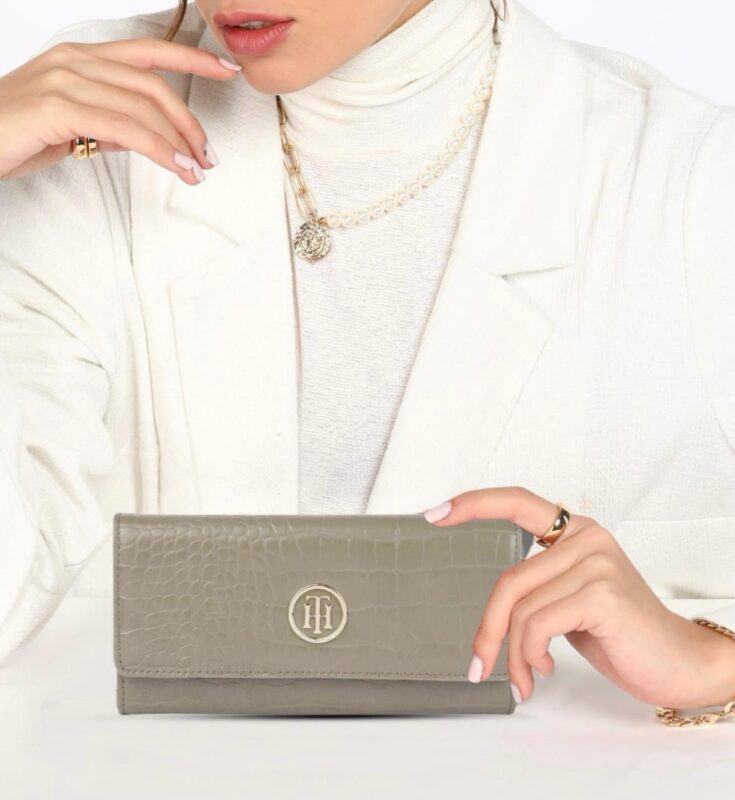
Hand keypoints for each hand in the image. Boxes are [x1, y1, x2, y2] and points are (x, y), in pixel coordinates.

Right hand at [0, 36, 241, 181]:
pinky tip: (176, 167)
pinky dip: (158, 149)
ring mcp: (65, 79)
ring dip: (179, 142)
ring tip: (196, 171)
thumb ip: (109, 123)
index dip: (192, 56)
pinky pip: (124, 127)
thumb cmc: (15, 135)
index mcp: (80, 58)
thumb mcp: (71, 125)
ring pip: (143, 107)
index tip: (227, 69)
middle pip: (153, 84)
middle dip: (189, 122)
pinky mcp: (58, 107)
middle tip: (208, 156)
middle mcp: (75, 60)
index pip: (147, 51)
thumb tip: (145, 136)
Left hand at [424, 486, 734, 708]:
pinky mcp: (602, 593)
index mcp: (576, 531)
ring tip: (523, 678)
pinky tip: (543, 670)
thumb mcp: (569, 601)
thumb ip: (537, 589)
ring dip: (513, 654)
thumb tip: (491, 618)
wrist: (677, 662)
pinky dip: (530, 655)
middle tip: (478, 667)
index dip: (474, 504)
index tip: (434, 514)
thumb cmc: (619, 633)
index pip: (517, 502)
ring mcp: (596, 562)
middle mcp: (586, 537)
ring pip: (521, 608)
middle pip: (509, 580)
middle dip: (488, 630)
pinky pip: (538, 625)